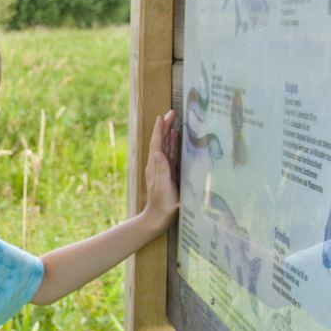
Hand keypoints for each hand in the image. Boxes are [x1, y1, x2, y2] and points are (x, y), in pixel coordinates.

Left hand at [142, 109, 180, 227]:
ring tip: (173, 120)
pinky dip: (172, 144)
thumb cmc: (163, 205)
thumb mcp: (163, 187)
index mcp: (155, 166)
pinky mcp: (168, 172)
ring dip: (169, 133)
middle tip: (171, 113)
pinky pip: (170, 154)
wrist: (158, 218)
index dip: (160, 130)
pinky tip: (175, 138)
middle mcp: (157, 165)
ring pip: (165, 146)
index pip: (157, 144)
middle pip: (160, 141)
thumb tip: (158, 152)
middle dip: (165, 127)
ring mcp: (162, 168)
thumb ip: (162, 170)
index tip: (162, 116)